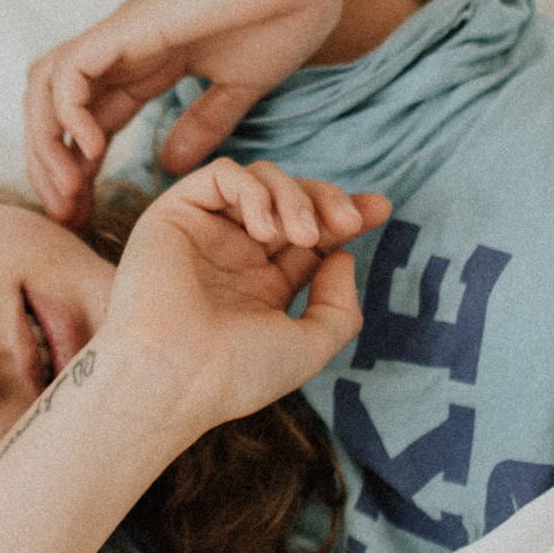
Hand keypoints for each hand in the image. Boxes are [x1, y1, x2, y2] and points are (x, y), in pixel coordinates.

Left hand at [24, 0, 347, 223]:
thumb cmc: (283, 16)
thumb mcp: (238, 88)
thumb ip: (204, 123)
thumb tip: (168, 162)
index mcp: (148, 64)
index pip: (91, 122)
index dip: (79, 171)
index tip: (85, 216)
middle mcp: (123, 50)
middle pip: (55, 109)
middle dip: (51, 166)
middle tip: (66, 217)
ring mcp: (121, 37)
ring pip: (47, 88)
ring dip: (46, 144)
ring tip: (68, 191)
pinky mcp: (127, 27)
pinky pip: (68, 71)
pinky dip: (67, 111)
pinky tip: (90, 148)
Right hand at [96, 161, 389, 434]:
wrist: (173, 378)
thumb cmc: (235, 374)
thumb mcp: (309, 346)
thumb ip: (338, 305)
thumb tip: (342, 255)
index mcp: (263, 286)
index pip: (311, 235)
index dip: (345, 214)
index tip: (380, 210)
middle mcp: (234, 254)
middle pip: (291, 198)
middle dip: (327, 199)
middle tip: (349, 221)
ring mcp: (205, 232)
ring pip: (260, 179)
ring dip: (294, 197)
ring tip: (303, 236)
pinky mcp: (175, 214)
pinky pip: (221, 174)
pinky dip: (253, 191)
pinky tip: (264, 231)